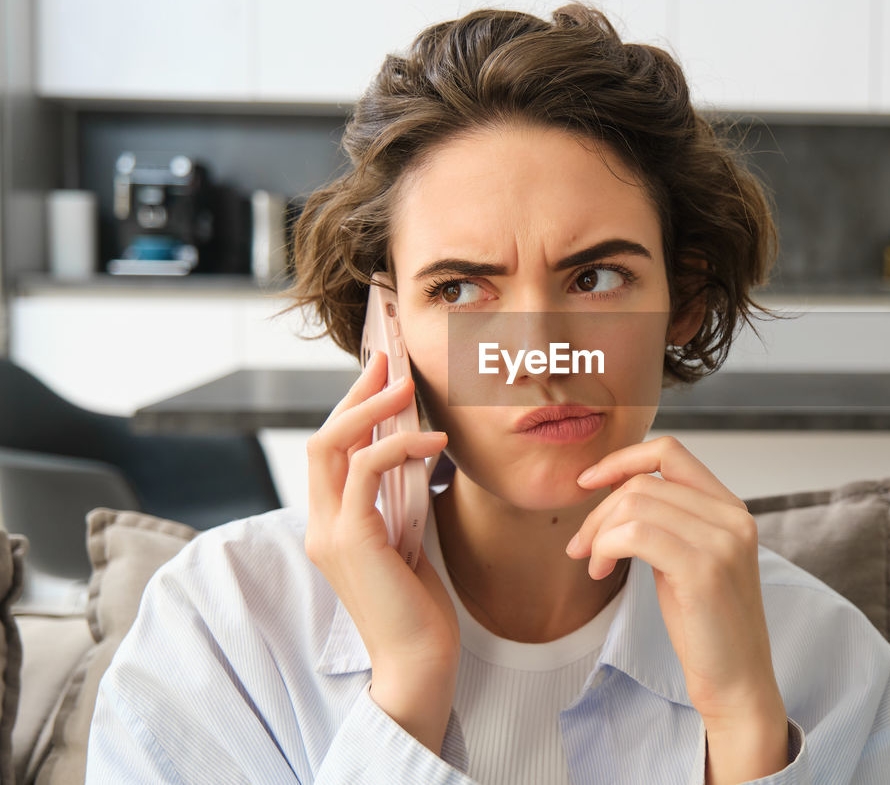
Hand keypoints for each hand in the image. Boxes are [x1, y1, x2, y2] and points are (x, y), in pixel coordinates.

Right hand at [304, 349, 457, 750]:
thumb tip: (415, 454)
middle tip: (388, 359)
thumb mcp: (407, 541)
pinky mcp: (350, 539)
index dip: (353, 409)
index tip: (382, 375)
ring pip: (333, 446)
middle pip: (323, 439)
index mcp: (331, 525)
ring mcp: (329, 532)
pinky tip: (437, 442)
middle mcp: (320, 525)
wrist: (419, 662)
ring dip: (373, 409)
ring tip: (410, 386)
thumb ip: (397, 502)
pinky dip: (400, 446)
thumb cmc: (419, 607)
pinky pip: (366, 470)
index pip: (331, 453)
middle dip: (356, 394)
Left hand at [568, 436, 787, 761]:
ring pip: (635, 505)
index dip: (622, 459)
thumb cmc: (707, 625)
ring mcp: (722, 541)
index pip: (670, 452)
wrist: (737, 681)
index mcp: (730, 508)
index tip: (588, 481)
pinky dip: (605, 547)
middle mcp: (732, 516)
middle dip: (599, 510)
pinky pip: (635, 535)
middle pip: (643, 482)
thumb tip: (616, 489)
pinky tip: (600, 571)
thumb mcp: (688, 558)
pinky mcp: (704, 570)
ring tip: (593, 564)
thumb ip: (667, 520)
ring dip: (598, 532)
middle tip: (581, 546)